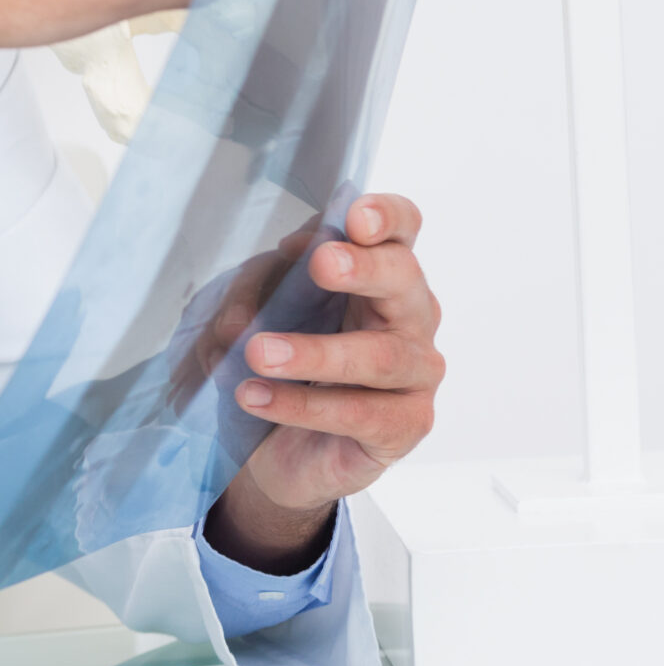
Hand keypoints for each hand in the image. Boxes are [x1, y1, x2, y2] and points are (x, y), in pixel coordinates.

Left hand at [205, 195, 444, 572]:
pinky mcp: (403, 427)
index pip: (401, 231)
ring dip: (315, 352)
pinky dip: (301, 404)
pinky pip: (358, 413)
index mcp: (378, 274)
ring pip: (379, 355)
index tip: (355, 216)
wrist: (268, 449)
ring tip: (258, 353)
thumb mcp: (250, 311)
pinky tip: (256, 397)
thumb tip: (267, 281)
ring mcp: (415, 374)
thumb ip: (260, 284)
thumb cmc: (275, 365)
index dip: (387, 217)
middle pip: (404, 281)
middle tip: (323, 263)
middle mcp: (408, 317)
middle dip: (365, 269)